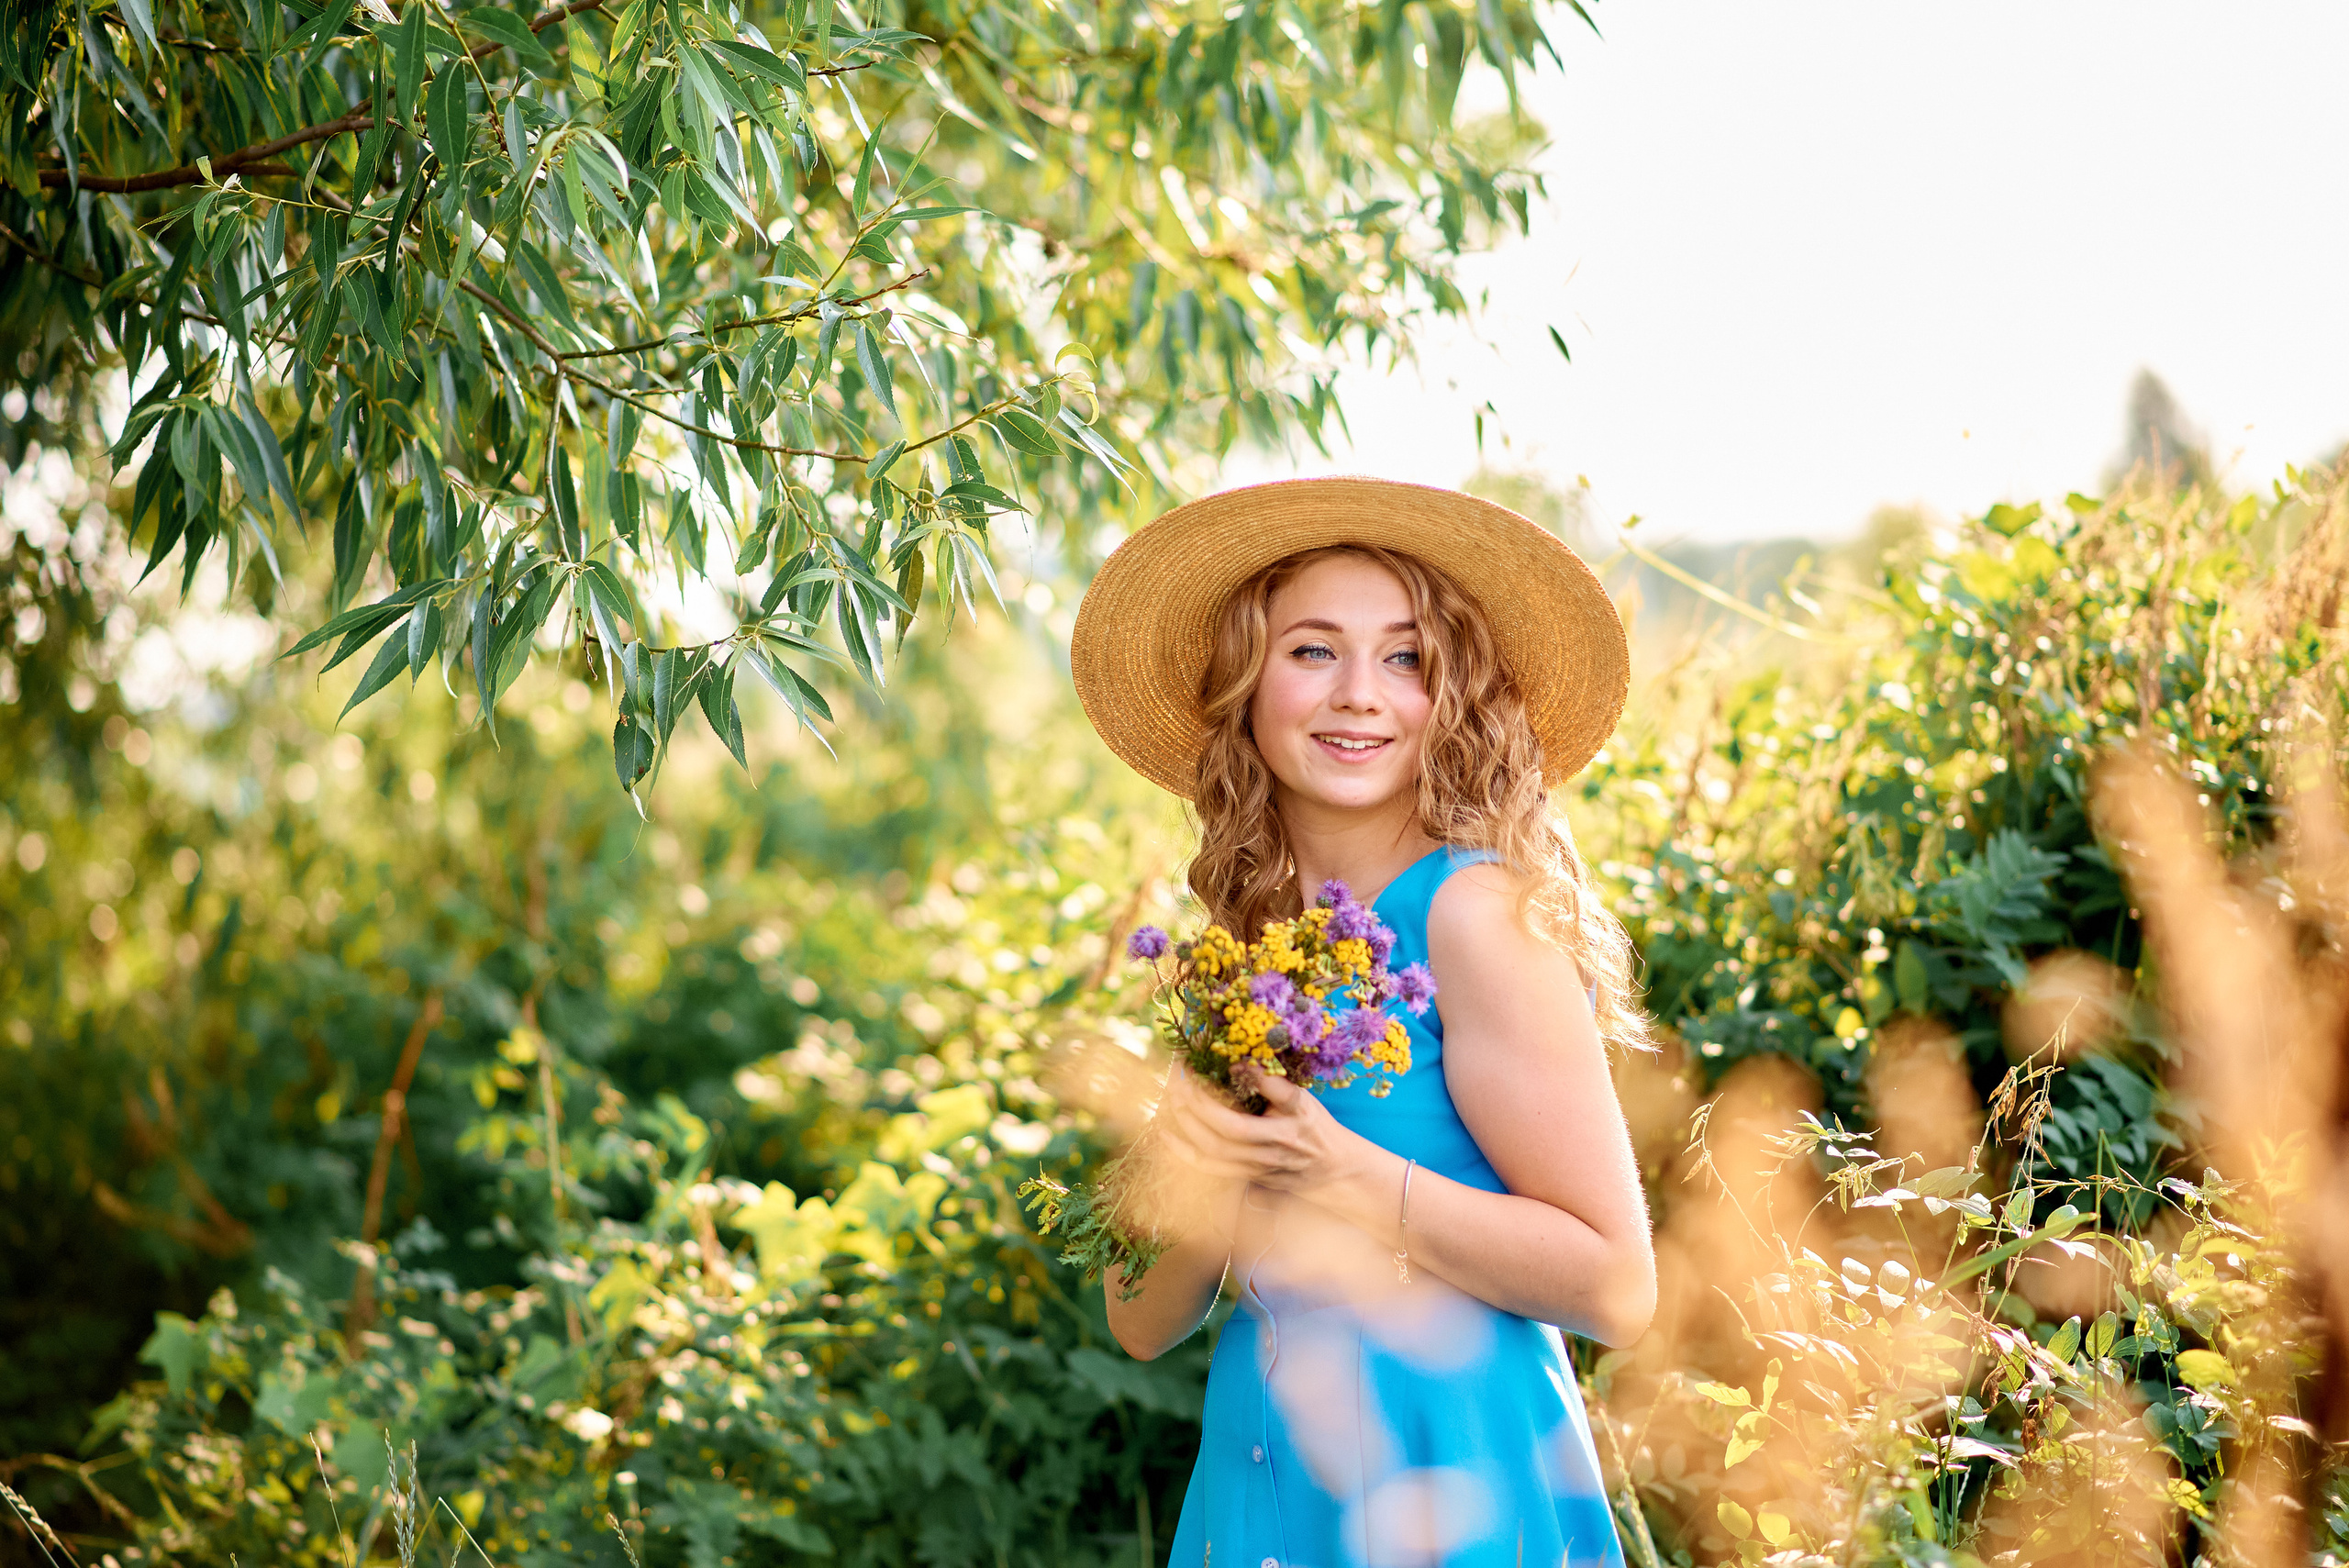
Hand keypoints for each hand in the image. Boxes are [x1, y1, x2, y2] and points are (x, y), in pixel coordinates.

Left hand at [1156, 1061, 1359, 1201]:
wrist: (1331, 1169)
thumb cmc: (1314, 1126)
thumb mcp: (1303, 1098)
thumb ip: (1275, 1084)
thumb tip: (1238, 1061)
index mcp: (1294, 1118)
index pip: (1269, 1101)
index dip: (1242, 1083)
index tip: (1222, 1063)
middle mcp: (1276, 1145)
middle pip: (1230, 1131)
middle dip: (1199, 1105)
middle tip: (1180, 1081)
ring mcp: (1260, 1165)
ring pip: (1215, 1151)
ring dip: (1187, 1124)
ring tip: (1171, 1100)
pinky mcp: (1248, 1177)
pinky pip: (1209, 1167)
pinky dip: (1183, 1151)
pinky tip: (1165, 1134)